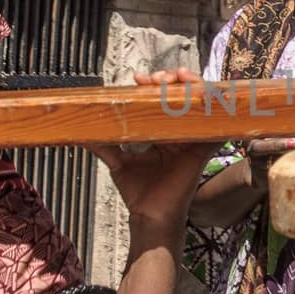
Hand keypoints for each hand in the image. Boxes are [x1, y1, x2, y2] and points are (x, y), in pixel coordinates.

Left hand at [89, 69, 216, 228]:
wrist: (149, 215)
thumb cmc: (139, 193)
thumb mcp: (117, 162)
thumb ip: (103, 145)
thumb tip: (78, 133)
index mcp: (164, 134)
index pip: (163, 101)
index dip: (153, 85)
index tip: (138, 79)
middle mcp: (181, 134)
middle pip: (183, 97)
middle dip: (171, 80)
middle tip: (155, 79)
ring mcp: (193, 141)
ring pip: (201, 104)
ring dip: (192, 85)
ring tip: (177, 78)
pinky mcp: (203, 150)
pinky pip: (216, 126)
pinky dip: (216, 109)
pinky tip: (204, 94)